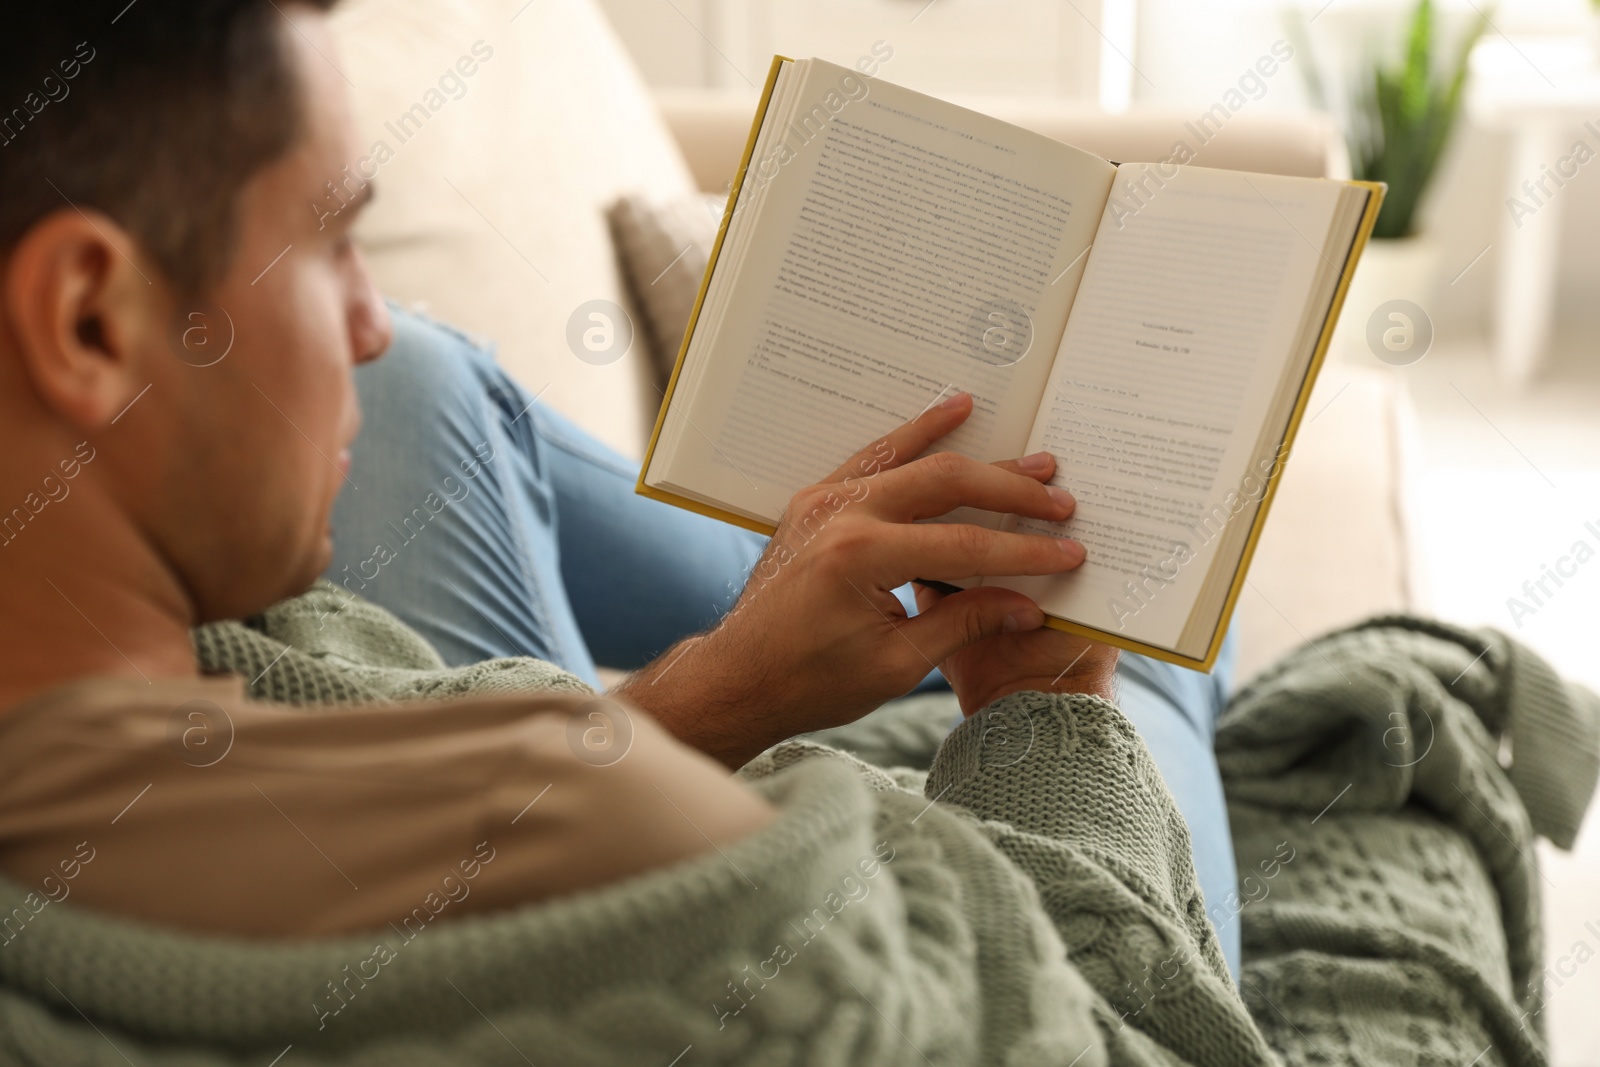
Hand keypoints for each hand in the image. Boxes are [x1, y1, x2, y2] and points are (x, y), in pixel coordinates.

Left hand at [615, 393, 1087, 766]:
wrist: (738, 679)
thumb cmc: (810, 683)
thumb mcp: (895, 665)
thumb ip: (963, 623)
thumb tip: (1028, 605)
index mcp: (861, 557)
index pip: (964, 545)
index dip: (1024, 552)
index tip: (1070, 553)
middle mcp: (841, 515)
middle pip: (944, 485)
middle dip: (1009, 492)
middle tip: (1059, 497)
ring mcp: (823, 501)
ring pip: (911, 459)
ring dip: (971, 453)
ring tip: (1023, 454)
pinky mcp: (815, 502)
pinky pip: (874, 458)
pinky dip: (914, 437)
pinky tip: (950, 413)